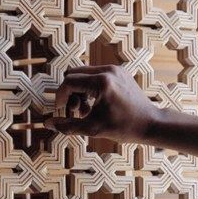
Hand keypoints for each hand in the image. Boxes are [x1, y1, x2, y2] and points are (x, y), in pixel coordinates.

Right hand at [44, 65, 159, 142]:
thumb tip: (47, 123)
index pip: (69, 82)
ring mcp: (114, 69)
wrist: (150, 124)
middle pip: (73, 74)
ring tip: (85, 110)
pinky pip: (94, 75)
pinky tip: (94, 105)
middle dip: (69, 93)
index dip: (60, 97)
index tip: (60, 111)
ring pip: (83, 74)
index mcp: (101, 82)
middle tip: (74, 111)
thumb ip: (67, 126)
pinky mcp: (118, 72)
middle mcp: (108, 70)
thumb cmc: (123, 128)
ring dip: (78, 91)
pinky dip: (88, 89)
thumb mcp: (92, 129)